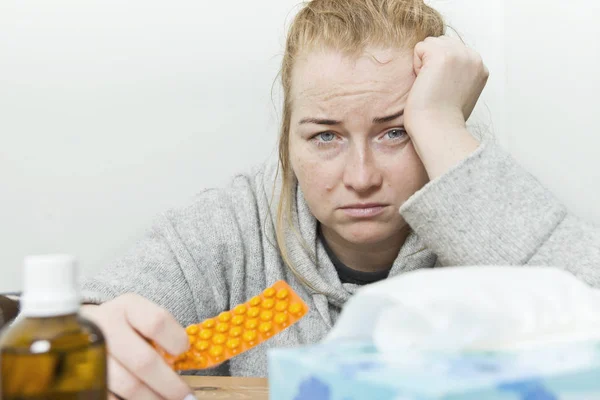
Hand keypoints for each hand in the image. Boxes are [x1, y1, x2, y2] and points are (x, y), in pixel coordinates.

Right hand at [81, 295, 195, 399]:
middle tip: (185, 396)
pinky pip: (109, 396)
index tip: (183, 352)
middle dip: (169, 384)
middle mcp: (105, 326)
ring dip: (152, 398)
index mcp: (127, 306)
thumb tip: (184, 362)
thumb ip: (160, 336)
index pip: (157, 322)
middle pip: (144, 360)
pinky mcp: (80, 375)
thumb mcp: (141, 319)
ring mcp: (89, 352)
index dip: (175, 340)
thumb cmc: (124, 327)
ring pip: (127, 385)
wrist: (83, 330)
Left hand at [404, 36, 488, 178]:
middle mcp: (474, 57)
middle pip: (441, 43)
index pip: (452, 50)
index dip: (441, 69)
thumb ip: (458, 75)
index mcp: (480, 67)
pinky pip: (420, 48)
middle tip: (435, 88)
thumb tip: (442, 68)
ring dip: (424, 63)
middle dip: (432, 63)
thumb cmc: (443, 119)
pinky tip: (424, 83)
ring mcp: (460, 54)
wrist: (438, 128)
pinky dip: (416, 65)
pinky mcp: (443, 55)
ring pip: (430, 43)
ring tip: (430, 85)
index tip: (443, 91)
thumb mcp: (460, 93)